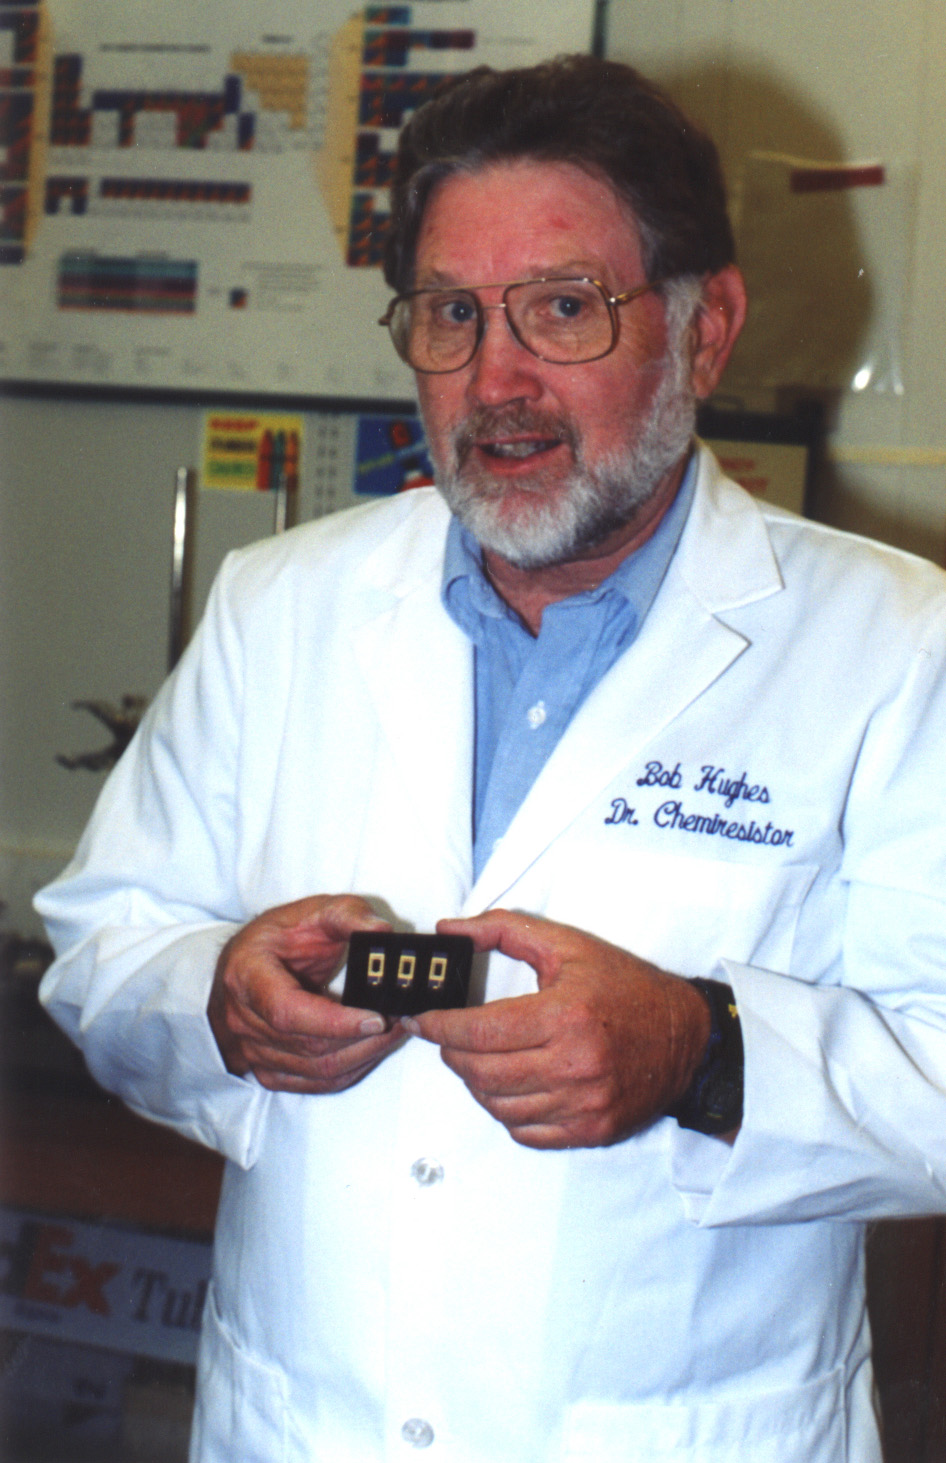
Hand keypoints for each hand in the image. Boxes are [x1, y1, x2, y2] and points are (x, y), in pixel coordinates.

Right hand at [208, 895, 404, 1092]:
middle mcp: (244, 1019)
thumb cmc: (278, 938)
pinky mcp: (269, 1070)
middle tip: (401, 1018)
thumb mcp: (310, 911)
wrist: (246, 965)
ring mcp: (253, 1050)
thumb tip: (381, 930)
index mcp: (247, 975)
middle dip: (363, 1037)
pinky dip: (350, 1070)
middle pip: (309, 1046)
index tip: (376, 1018)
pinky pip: (314, 1082)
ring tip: (394, 1031)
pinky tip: (371, 1049)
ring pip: (317, 1070)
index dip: (334, 1022)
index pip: (288, 1012)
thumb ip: (346, 914)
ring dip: (363, 1055)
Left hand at [404, 910, 710, 1148]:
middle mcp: (574, 1065)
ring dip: (476, 1084)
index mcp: (565, 1015)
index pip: (480, 1032)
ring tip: (479, 1061)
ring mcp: (584, 1104)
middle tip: (448, 1038)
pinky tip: (511, 1086)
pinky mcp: (592, 1130)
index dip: (440, 1027)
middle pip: (482, 1073)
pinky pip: (526, 1132)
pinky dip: (507, 1111)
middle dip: (453, 1055)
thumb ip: (505, 930)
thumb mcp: (568, 945)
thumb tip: (451, 929)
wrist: (688, 1036)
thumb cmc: (626, 987)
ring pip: (499, 1107)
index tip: (423, 1020)